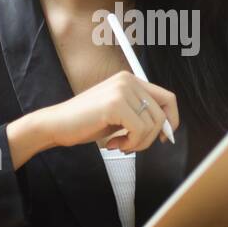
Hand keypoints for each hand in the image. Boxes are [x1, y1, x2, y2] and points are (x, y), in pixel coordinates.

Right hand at [40, 71, 179, 152]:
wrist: (57, 124)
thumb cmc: (85, 122)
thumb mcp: (120, 115)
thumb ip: (141, 115)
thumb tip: (167, 129)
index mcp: (130, 80)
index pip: (167, 98)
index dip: (171, 120)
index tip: (162, 137)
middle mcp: (128, 81)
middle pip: (161, 115)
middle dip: (150, 138)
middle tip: (131, 146)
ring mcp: (122, 90)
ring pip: (152, 125)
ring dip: (138, 143)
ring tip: (120, 144)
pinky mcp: (115, 104)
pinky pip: (139, 130)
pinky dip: (131, 144)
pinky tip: (114, 144)